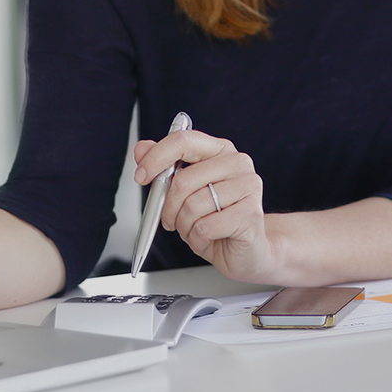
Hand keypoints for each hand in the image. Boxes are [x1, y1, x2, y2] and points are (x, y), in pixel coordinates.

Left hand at [132, 123, 272, 281]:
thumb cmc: (215, 219)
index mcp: (220, 150)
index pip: (183, 141)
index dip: (156, 158)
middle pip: (184, 179)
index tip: (141, 176)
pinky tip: (207, 238)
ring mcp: (248, 187)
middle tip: (169, 218)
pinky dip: (197, 239)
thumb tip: (142, 148)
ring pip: (193, 206)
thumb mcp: (185, 193)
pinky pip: (205, 227)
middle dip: (167, 206)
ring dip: (183, 225)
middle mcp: (238, 164)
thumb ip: (164, 167)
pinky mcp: (250, 215)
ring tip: (193, 229)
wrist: (247, 250)